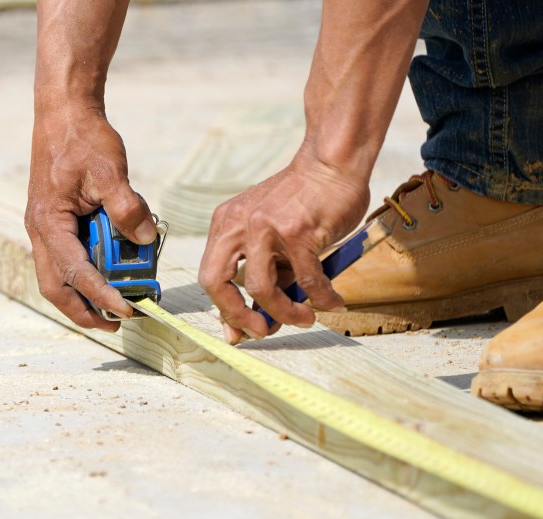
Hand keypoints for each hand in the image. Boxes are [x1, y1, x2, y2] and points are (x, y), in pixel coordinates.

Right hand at [26, 106, 157, 331]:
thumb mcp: (109, 171)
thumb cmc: (83, 138)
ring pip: (58, 277)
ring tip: (116, 306)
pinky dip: (87, 273)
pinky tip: (111, 272)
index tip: (126, 310)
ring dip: (84, 296)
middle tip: (116, 323)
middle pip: (55, 288)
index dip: (100, 295)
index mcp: (48, 222)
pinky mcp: (57, 222)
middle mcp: (41, 231)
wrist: (64, 112)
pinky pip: (68, 258)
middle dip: (83, 311)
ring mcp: (47, 228)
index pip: (74, 271)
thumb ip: (126, 207)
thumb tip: (144, 239)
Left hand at [198, 155, 368, 343]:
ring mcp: (265, 226)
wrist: (332, 163)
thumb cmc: (305, 201)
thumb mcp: (271, 233)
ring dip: (285, 313)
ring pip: (262, 289)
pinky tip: (333, 302)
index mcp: (226, 224)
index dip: (223, 309)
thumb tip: (260, 319)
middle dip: (236, 316)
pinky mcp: (296, 231)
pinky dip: (322, 298)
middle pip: (217, 283)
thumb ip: (265, 270)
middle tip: (262, 331)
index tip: (240, 331)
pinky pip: (307, 280)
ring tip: (305, 318)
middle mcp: (238, 224)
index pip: (210, 276)